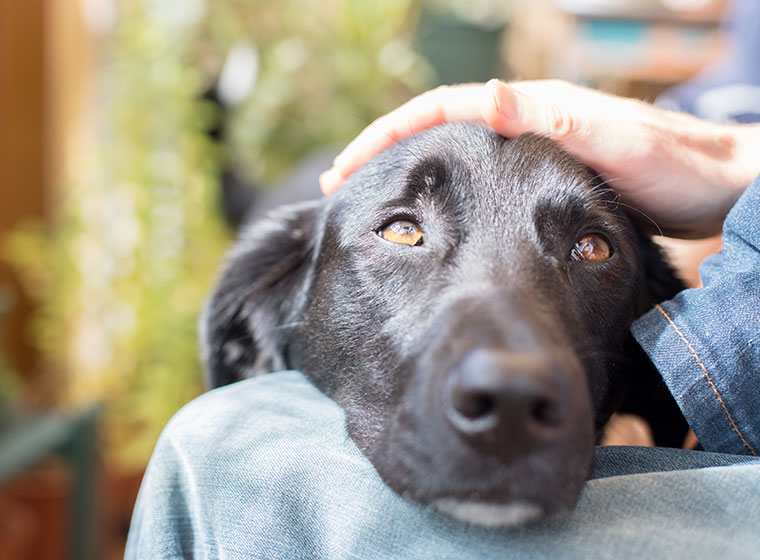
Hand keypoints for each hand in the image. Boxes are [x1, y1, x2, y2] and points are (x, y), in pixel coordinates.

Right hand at [320, 79, 759, 237]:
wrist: (716, 184)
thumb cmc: (673, 167)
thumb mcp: (617, 141)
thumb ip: (556, 119)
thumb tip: (488, 96)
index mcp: (533, 107)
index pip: (443, 108)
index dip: (391, 134)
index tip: (350, 163)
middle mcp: (525, 120)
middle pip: (437, 127)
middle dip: (384, 150)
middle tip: (342, 182)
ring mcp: (529, 147)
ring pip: (452, 153)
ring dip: (407, 168)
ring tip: (370, 198)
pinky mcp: (537, 176)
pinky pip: (475, 176)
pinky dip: (442, 189)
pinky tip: (431, 212)